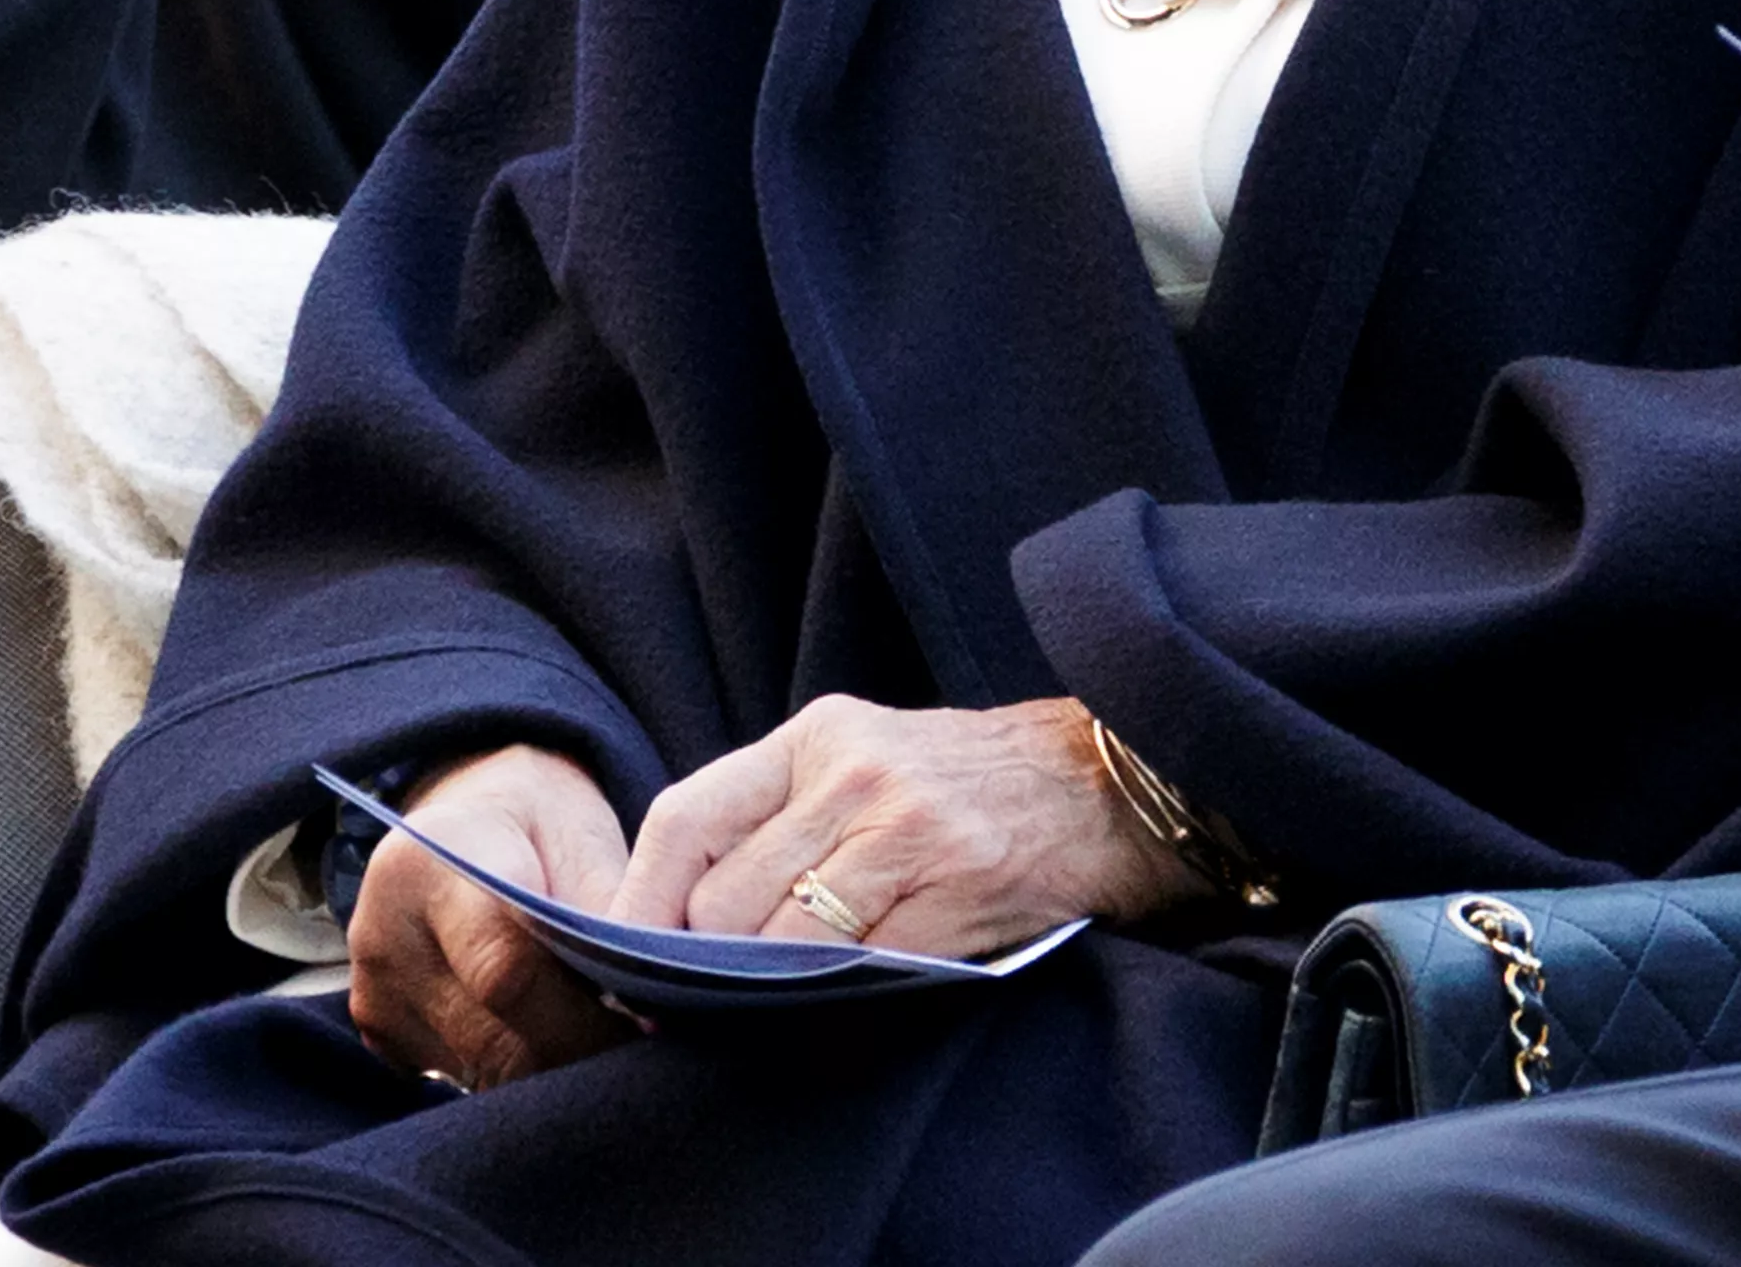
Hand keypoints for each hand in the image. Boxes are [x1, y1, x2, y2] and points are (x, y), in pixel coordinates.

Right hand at [349, 742, 638, 1089]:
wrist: (461, 822)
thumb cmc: (536, 823)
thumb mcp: (580, 836)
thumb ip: (606, 912)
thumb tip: (643, 1002)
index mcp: (429, 866)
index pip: (505, 969)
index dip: (582, 1015)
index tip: (645, 1027)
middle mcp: (383, 936)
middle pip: (492, 1036)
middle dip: (576, 1052)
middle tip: (640, 1053)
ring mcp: (374, 993)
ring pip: (481, 1069)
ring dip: (549, 1069)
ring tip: (605, 1042)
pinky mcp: (379, 1033)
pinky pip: (462, 1074)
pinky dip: (516, 1067)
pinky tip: (554, 1037)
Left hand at [609, 695, 1191, 956]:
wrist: (1117, 782)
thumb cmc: (979, 783)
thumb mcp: (872, 760)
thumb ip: (785, 818)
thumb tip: (682, 918)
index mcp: (820, 736)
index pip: (685, 817)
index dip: (638, 902)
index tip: (622, 959)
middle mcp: (855, 772)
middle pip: (721, 898)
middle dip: (704, 966)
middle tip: (701, 1004)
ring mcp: (907, 828)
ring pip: (780, 942)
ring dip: (769, 989)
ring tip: (779, 1001)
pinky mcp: (955, 887)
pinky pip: (858, 970)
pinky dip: (840, 1001)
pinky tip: (852, 998)